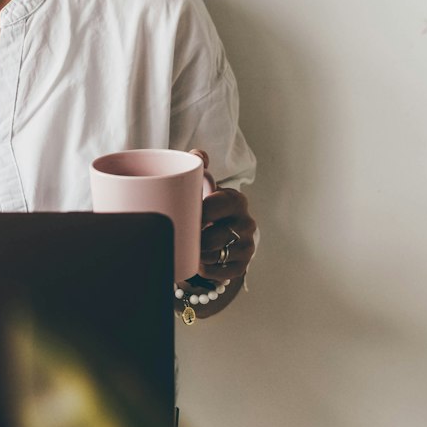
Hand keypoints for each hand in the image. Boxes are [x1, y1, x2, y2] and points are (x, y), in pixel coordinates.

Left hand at [189, 148, 256, 286]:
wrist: (219, 235)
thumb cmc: (206, 208)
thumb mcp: (203, 188)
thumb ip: (199, 166)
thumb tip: (199, 154)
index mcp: (236, 200)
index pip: (216, 206)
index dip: (197, 214)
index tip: (183, 217)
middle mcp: (246, 223)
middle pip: (213, 237)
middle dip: (194, 240)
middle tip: (180, 237)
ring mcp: (247, 246)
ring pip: (215, 256)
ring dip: (197, 256)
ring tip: (187, 249)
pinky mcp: (242, 266)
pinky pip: (220, 273)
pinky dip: (206, 270)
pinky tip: (198, 263)